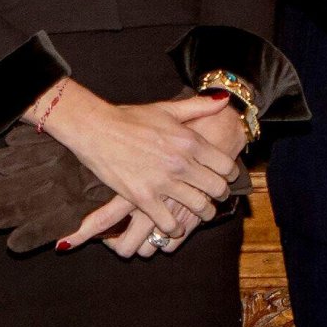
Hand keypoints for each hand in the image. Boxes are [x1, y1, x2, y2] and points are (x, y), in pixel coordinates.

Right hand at [32, 84, 238, 236]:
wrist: (96, 129)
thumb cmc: (130, 118)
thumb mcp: (167, 108)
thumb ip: (199, 106)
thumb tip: (224, 98)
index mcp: (189, 140)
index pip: (225, 165)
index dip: (230, 174)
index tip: (227, 178)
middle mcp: (181, 163)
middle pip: (217, 188)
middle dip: (221, 195)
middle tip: (217, 197)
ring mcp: (163, 182)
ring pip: (198, 207)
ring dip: (203, 213)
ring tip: (202, 213)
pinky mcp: (144, 198)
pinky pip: (169, 223)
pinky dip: (175, 228)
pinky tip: (175, 227)